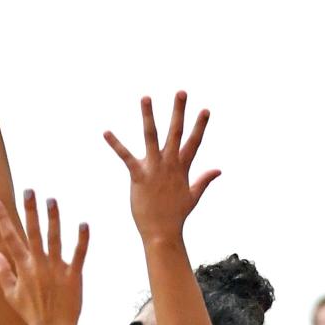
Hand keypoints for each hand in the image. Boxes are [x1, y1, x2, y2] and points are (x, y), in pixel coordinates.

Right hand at [0, 191, 87, 324]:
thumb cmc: (30, 313)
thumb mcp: (11, 294)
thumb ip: (3, 273)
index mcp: (23, 267)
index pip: (10, 238)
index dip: (2, 219)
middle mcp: (38, 264)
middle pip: (32, 232)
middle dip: (30, 209)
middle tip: (29, 190)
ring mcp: (56, 269)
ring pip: (54, 238)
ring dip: (53, 218)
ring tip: (52, 199)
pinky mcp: (73, 275)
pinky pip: (78, 254)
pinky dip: (81, 239)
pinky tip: (83, 223)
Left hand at [104, 92, 220, 241]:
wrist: (162, 232)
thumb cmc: (175, 215)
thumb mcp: (193, 196)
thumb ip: (204, 180)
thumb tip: (219, 170)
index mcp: (182, 168)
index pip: (194, 142)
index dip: (200, 126)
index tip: (205, 109)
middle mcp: (169, 164)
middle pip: (176, 132)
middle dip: (179, 112)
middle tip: (181, 92)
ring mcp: (155, 168)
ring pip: (151, 136)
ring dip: (148, 116)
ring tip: (145, 97)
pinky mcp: (139, 175)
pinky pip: (125, 156)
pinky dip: (115, 144)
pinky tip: (105, 132)